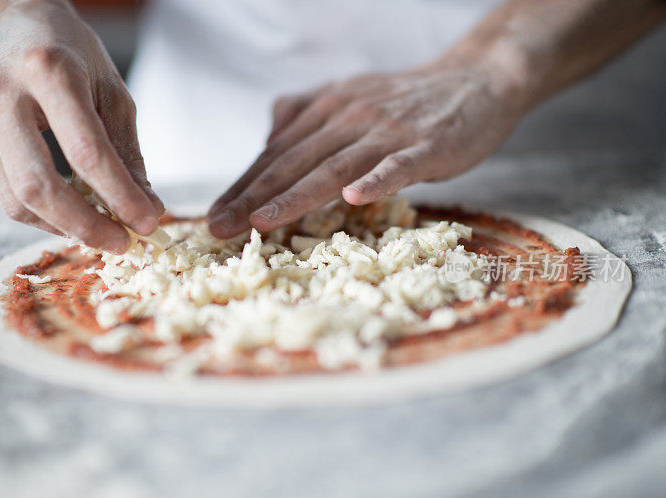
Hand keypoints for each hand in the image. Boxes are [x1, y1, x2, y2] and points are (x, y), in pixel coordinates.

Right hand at [0, 0, 162, 252]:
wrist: (10, 24)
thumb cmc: (69, 53)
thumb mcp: (111, 91)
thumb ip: (127, 152)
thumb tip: (146, 209)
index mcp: (48, 71)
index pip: (86, 152)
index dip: (120, 196)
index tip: (147, 222)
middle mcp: (2, 95)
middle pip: (38, 186)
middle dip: (85, 226)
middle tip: (121, 242)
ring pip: (16, 201)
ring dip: (64, 227)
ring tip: (102, 231)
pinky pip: (8, 195)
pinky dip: (45, 215)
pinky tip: (74, 213)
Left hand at [208, 60, 523, 237]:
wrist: (475, 80)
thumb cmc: (405, 101)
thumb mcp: (348, 96)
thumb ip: (305, 113)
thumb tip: (268, 136)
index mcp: (327, 110)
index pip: (276, 154)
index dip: (243, 186)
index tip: (213, 216)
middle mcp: (349, 117)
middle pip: (294, 162)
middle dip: (252, 197)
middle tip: (218, 228)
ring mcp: (388, 131)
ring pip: (334, 166)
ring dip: (296, 196)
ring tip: (262, 222)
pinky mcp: (427, 146)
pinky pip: (398, 166)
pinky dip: (377, 181)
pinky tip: (355, 199)